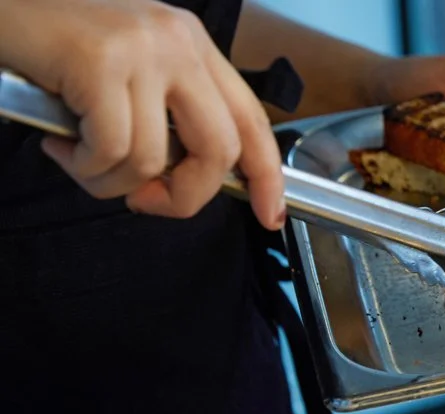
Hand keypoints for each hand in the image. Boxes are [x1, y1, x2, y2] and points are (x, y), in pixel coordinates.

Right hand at [0, 0, 284, 228]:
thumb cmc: (51, 43)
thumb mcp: (128, 71)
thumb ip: (165, 114)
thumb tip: (186, 180)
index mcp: (191, 44)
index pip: (250, 119)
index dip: (267, 175)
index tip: (269, 214)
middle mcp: (177, 42)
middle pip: (218, 149)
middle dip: (184, 195)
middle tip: (144, 201)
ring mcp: (141, 50)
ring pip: (154, 159)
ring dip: (110, 182)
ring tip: (76, 157)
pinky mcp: (99, 62)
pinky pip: (110, 150)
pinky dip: (82, 166)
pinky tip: (58, 143)